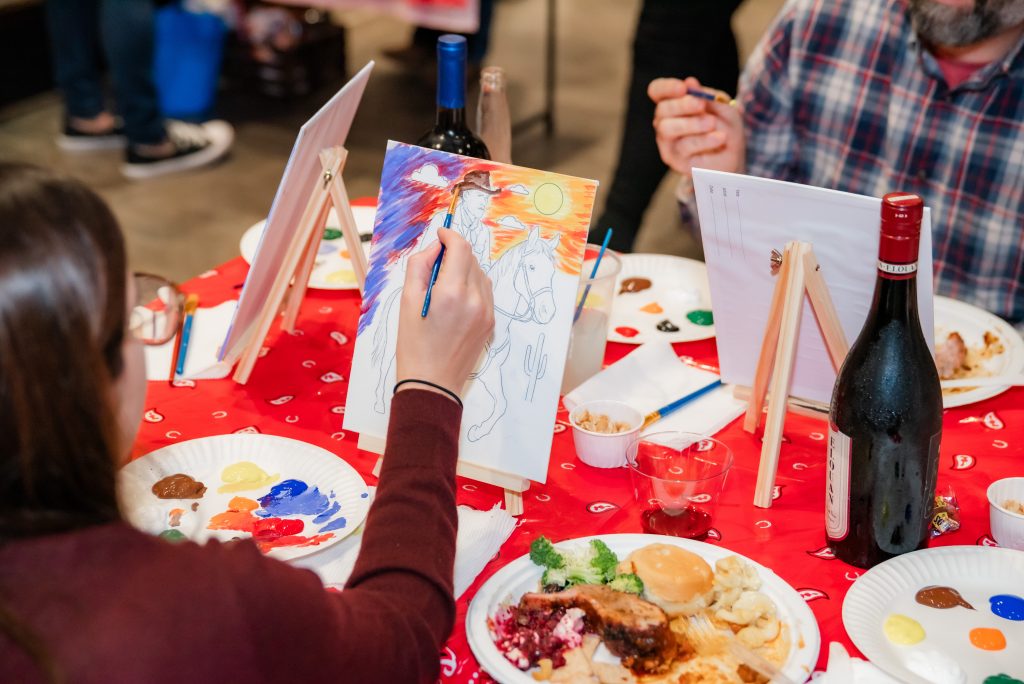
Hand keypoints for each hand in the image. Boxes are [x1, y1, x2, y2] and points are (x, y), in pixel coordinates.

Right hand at [395, 229, 493, 397]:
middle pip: (471, 259)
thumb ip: (420, 266)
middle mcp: (475, 300)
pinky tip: (455, 301)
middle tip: (435, 264)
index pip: (460, 247)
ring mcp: (486, 312)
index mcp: (452, 292)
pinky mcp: (491, 323)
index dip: (449, 235)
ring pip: (480, 274)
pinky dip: (472, 287)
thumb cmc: (414, 345)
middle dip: (454, 254)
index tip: (440, 235)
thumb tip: (435, 247)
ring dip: (464, 270)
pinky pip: (485, 293)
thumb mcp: (406, 302)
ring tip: (443, 286)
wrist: (432, 384)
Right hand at [650, 76, 745, 177]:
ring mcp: (668, 142)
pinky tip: (719, 137)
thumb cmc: (724, 126)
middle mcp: (664, 122)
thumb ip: (707, 95)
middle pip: (662, 109)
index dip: (666, 87)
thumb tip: (690, 82)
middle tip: (700, 105)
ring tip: (712, 123)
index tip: (683, 87)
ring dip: (692, 123)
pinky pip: (684, 146)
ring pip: (668, 128)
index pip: (657, 91)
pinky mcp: (675, 159)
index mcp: (672, 103)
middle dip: (681, 105)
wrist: (732, 154)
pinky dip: (704, 140)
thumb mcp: (722, 106)